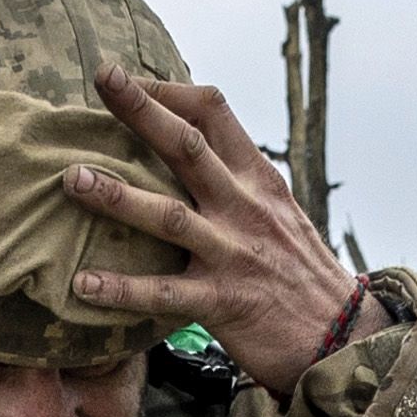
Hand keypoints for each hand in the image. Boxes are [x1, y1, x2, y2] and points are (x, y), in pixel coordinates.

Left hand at [60, 63, 373, 393]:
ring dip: (118, 196)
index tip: (130, 80)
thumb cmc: (300, 274)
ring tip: (72, 180)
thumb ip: (236, 181)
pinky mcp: (224, 304)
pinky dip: (122, 289)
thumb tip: (190, 148)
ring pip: (169, 216)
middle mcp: (245, 208)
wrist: (344, 338)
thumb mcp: (277, 212)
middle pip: (188, 147)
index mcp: (258, 179)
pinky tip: (83, 283)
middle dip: (143, 111)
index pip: (214, 113)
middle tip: (102, 79)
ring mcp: (234, 254)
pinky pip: (164, 295)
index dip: (169, 90)